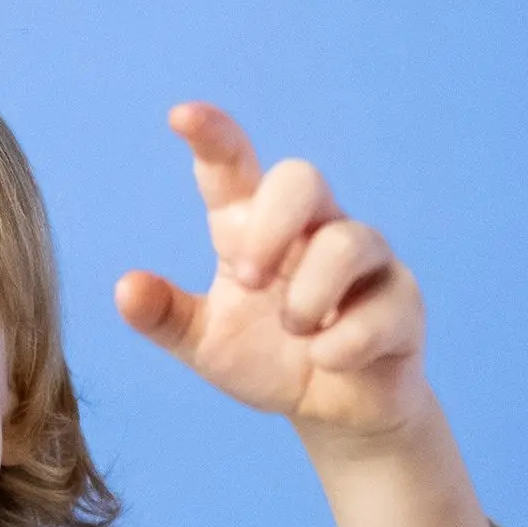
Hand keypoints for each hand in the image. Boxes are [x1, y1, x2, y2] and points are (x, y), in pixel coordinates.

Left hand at [115, 102, 429, 441]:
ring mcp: (365, 260)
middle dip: (271, 226)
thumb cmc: (269, 359)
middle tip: (248, 280)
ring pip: (347, 242)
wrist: (333, 409)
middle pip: (301, 178)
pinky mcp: (403, 302)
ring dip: (308, 296)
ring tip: (295, 331)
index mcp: (254, 229)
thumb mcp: (205, 343)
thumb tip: (124, 288)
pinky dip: (342, 343)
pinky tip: (326, 360)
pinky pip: (379, 309)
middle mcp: (312, 229)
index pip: (232, 169)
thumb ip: (165, 316)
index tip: (181, 117)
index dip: (213, 137)